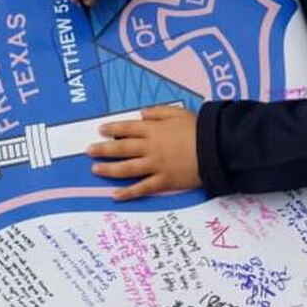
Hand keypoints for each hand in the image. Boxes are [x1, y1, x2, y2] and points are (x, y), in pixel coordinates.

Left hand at [87, 106, 201, 200]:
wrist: (216, 149)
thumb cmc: (200, 129)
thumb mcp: (179, 112)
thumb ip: (159, 111)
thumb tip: (141, 113)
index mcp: (154, 130)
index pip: (127, 128)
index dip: (112, 129)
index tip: (101, 130)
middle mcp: (151, 147)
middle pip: (121, 149)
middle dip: (103, 150)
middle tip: (89, 151)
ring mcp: (156, 166)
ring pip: (127, 169)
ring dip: (109, 169)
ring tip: (95, 170)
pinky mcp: (164, 181)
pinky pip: (142, 188)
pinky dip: (128, 193)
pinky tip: (115, 195)